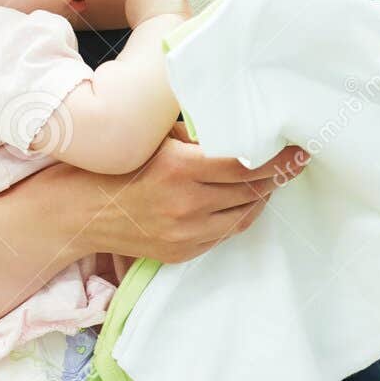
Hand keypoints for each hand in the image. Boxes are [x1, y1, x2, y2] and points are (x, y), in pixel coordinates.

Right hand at [76, 134, 309, 263]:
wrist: (80, 212)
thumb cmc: (116, 166)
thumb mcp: (154, 140)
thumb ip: (194, 136)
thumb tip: (233, 128)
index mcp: (180, 168)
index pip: (246, 167)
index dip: (279, 161)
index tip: (299, 152)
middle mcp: (186, 204)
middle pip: (250, 192)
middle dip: (275, 177)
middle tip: (292, 162)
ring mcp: (185, 232)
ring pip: (243, 216)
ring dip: (261, 197)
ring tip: (270, 181)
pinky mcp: (181, 251)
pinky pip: (224, 234)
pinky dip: (240, 216)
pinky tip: (244, 202)